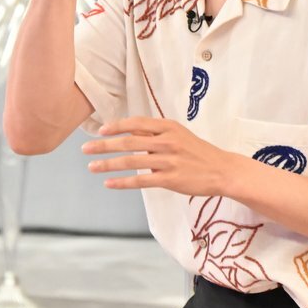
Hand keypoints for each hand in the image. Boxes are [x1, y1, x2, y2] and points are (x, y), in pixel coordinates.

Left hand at [82, 117, 238, 195]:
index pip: (136, 124)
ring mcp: (168, 161)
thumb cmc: (199, 153)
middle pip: (128, 142)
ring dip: (108, 164)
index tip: (100, 131)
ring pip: (131, 161)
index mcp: (169, 127)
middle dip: (104, 145)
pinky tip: (110, 183)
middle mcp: (167, 142)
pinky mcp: (170, 179)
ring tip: (92, 167)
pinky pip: (141, 181)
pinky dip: (123, 182)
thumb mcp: (179, 135)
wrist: (222, 170)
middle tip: (85, 149)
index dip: (116, 127)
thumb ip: (156, 135)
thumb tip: (131, 136)